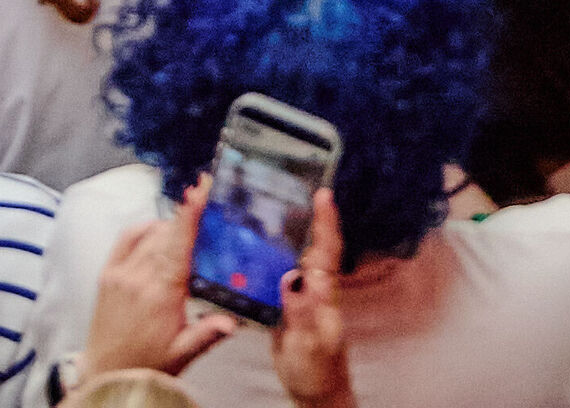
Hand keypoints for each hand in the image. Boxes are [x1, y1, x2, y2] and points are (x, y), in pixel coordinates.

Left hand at [80, 182, 237, 383]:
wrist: (108, 377)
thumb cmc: (147, 366)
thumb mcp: (183, 355)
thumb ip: (207, 334)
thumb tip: (231, 322)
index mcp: (162, 295)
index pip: (179, 245)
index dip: (190, 213)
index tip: (200, 188)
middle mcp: (140, 278)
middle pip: (167, 235)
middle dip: (185, 219)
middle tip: (202, 209)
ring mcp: (121, 274)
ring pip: (149, 236)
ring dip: (167, 227)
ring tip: (182, 230)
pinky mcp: (107, 275)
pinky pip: (125, 239)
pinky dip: (141, 229)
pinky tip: (154, 231)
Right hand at [275, 189, 352, 407]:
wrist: (312, 393)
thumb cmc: (317, 370)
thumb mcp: (310, 343)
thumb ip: (302, 311)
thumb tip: (292, 276)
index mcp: (323, 292)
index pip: (327, 250)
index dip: (326, 221)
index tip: (323, 192)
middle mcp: (311, 287)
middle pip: (306, 243)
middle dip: (298, 213)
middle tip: (279, 182)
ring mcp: (296, 295)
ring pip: (288, 255)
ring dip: (276, 231)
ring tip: (254, 205)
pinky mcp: (281, 305)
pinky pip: (272, 273)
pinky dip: (261, 258)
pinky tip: (242, 248)